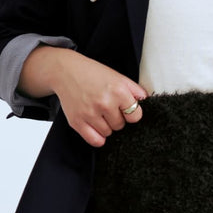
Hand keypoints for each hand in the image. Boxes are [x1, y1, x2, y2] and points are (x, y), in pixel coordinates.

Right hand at [33, 49, 148, 147]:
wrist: (65, 71)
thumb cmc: (92, 73)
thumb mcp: (117, 77)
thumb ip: (134, 90)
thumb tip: (146, 102)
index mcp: (118, 91)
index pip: (135, 116)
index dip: (131, 114)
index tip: (125, 110)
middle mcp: (105, 103)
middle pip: (120, 126)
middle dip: (116, 119)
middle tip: (108, 108)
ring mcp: (90, 114)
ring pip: (108, 133)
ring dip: (106, 126)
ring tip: (99, 113)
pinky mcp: (77, 122)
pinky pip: (95, 141)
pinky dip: (98, 137)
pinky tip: (96, 126)